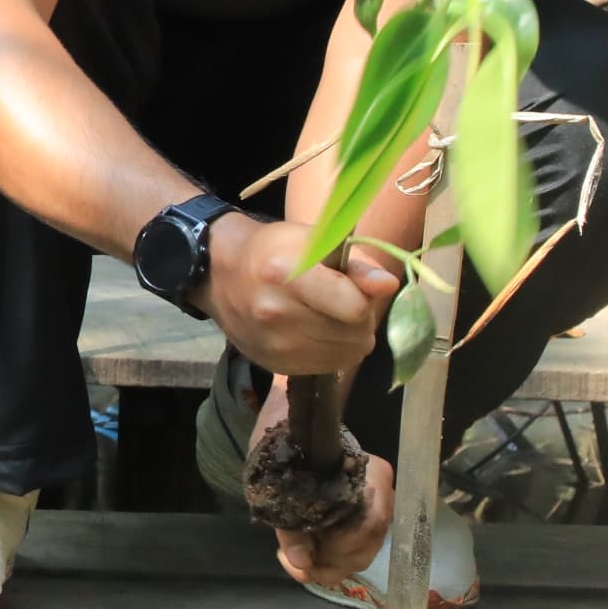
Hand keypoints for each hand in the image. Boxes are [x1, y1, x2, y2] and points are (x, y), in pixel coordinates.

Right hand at [203, 213, 399, 378]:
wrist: (219, 275)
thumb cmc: (273, 250)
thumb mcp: (314, 241)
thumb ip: (356, 265)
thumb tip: (389, 286)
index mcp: (285, 275)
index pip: (355, 307)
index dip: (363, 297)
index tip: (351, 286)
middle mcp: (276, 315)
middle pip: (355, 334)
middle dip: (359, 318)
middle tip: (340, 301)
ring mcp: (273, 346)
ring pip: (347, 355)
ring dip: (347, 337)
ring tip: (327, 317)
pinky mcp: (274, 366)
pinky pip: (329, 367)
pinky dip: (331, 351)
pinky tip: (315, 333)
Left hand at [276, 444, 396, 587]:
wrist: (289, 427)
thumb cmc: (285, 448)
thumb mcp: (279, 487)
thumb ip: (291, 528)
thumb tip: (302, 563)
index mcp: (371, 475)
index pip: (370, 524)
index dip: (340, 548)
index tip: (305, 556)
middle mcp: (381, 493)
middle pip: (368, 544)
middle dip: (330, 563)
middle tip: (291, 560)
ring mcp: (375, 507)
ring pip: (362, 551)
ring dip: (327, 562)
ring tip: (292, 554)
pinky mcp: (361, 517)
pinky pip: (354, 547)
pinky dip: (329, 555)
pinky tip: (303, 549)